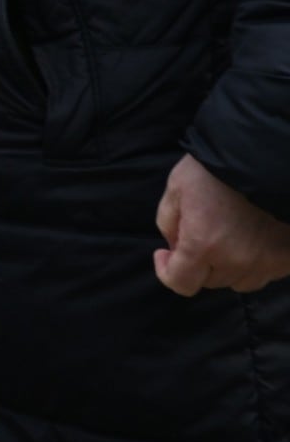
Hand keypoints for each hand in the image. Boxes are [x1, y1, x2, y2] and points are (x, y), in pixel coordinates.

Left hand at [154, 153, 289, 295]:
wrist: (266, 157)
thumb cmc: (216, 168)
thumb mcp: (177, 187)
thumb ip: (168, 222)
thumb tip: (174, 247)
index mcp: (203, 244)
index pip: (181, 283)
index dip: (167, 271)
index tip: (164, 254)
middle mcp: (236, 261)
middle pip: (210, 281)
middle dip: (198, 264)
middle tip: (197, 235)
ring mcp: (267, 263)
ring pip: (239, 281)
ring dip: (227, 267)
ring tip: (226, 238)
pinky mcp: (289, 259)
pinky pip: (266, 273)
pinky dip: (255, 263)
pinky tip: (251, 239)